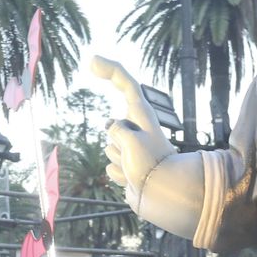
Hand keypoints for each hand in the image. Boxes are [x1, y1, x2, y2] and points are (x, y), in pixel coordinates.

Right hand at [89, 56, 176, 215]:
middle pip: (111, 127)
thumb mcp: (130, 140)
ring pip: (109, 148)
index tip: (92, 60)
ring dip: (118, 160)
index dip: (109, 69)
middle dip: (116, 140)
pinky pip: (111, 167)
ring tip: (136, 168)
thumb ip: (116, 130)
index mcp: (142, 115)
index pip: (126, 84)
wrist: (164, 197)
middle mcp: (137, 129)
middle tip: (136, 155)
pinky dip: (119, 175)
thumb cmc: (151, 165)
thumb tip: (111, 129)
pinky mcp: (129, 165)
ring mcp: (132, 148)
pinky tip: (134, 179)